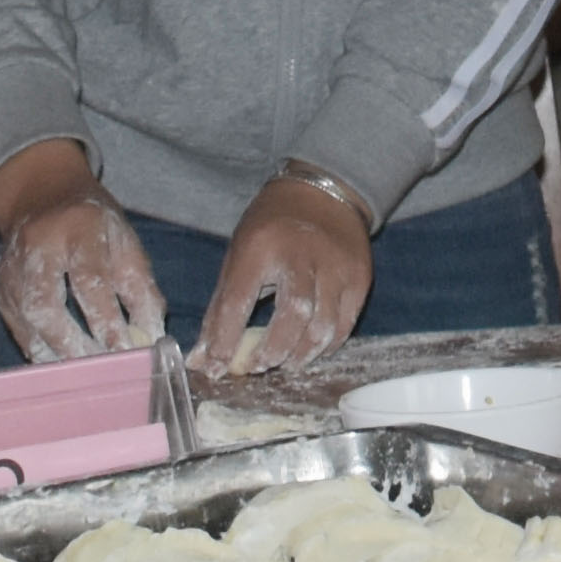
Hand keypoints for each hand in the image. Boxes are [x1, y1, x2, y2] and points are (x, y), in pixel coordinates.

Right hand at [0, 182, 170, 362]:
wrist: (42, 195)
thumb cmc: (93, 223)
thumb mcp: (125, 241)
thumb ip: (140, 288)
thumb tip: (150, 335)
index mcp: (78, 227)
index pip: (89, 280)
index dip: (106, 320)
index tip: (125, 351)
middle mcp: (38, 246)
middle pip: (46, 304)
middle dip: (73, 344)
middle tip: (100, 370)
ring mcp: (13, 269)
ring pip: (27, 319)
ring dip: (55, 352)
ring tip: (83, 373)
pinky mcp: (1, 288)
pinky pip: (18, 327)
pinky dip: (40, 349)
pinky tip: (62, 364)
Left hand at [196, 173, 379, 376]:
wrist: (323, 192)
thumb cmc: (271, 229)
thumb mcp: (238, 255)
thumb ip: (221, 310)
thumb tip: (200, 361)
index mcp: (260, 245)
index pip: (238, 302)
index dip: (225, 341)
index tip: (215, 369)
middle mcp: (302, 254)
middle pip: (292, 315)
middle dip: (272, 351)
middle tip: (257, 367)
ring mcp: (337, 266)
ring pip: (324, 326)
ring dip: (301, 355)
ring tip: (284, 363)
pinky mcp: (359, 277)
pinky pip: (344, 325)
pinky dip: (325, 345)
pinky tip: (309, 349)